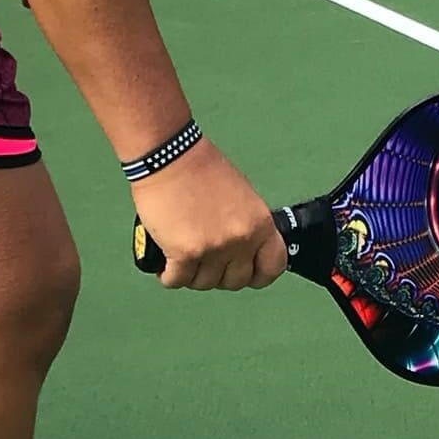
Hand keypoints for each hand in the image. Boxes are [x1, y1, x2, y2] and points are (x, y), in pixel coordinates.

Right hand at [130, 140, 287, 289]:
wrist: (170, 155)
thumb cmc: (199, 169)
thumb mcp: (242, 197)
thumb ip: (246, 226)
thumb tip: (241, 252)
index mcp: (260, 223)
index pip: (273, 266)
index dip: (258, 275)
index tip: (246, 273)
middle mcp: (241, 239)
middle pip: (235, 281)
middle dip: (218, 275)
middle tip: (204, 261)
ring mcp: (214, 248)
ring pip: (204, 284)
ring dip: (190, 274)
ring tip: (181, 256)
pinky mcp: (184, 254)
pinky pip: (176, 281)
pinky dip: (168, 275)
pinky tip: (165, 263)